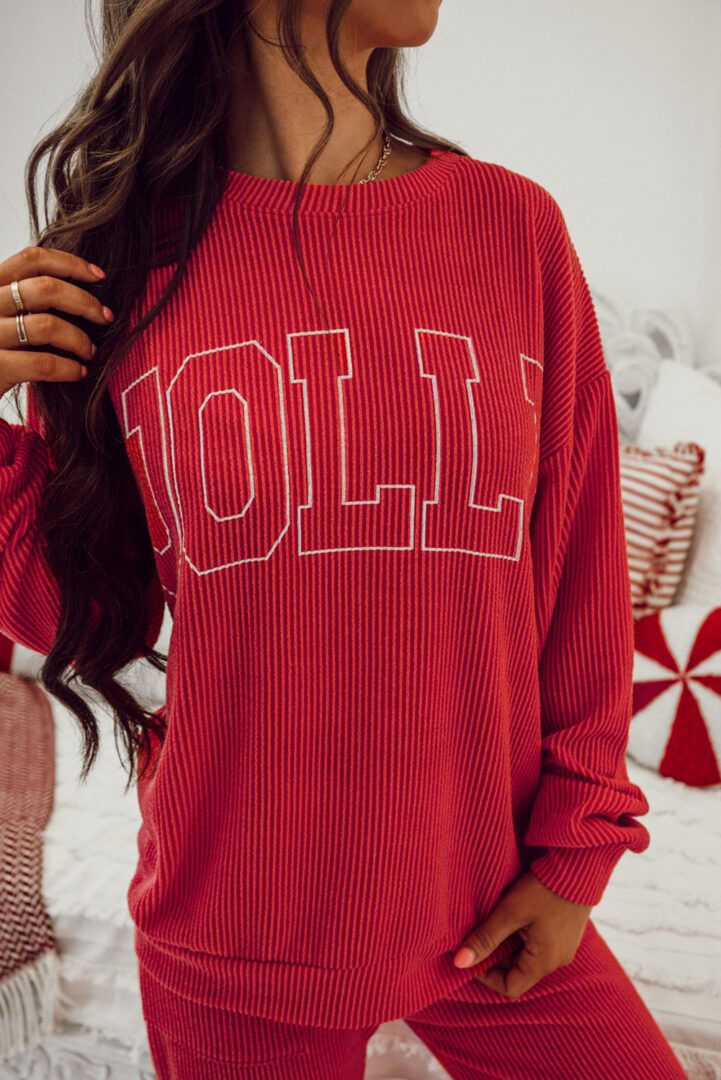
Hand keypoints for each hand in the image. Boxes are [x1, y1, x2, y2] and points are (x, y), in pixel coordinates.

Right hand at [0, 245, 113, 398]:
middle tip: (105, 317)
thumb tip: (80, 292)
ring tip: (90, 352)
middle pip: (46, 288)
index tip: (99, 276)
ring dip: (79, 339)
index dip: (70, 263)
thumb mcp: (3, 314)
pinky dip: (69, 368)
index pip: (32, 259)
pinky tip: (79, 372)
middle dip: (85, 302)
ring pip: (47, 325)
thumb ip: (27, 300)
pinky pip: (43, 363)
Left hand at [452, 871, 592, 998]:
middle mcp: (557, 961)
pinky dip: (523, 938)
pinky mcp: (567, 934)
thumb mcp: (510, 912)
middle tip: (481, 935)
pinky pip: (540, 946)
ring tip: (497, 922)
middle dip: (496, 958)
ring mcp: (564, 947)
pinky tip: (516, 916)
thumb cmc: (543, 888)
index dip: (486, 976)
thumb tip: (459, 963)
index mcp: (544, 962)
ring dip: (509, 946)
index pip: (510, 988)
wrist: (579, 864)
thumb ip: (485, 938)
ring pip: (528, 958)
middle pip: (519, 973)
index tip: (473, 953)